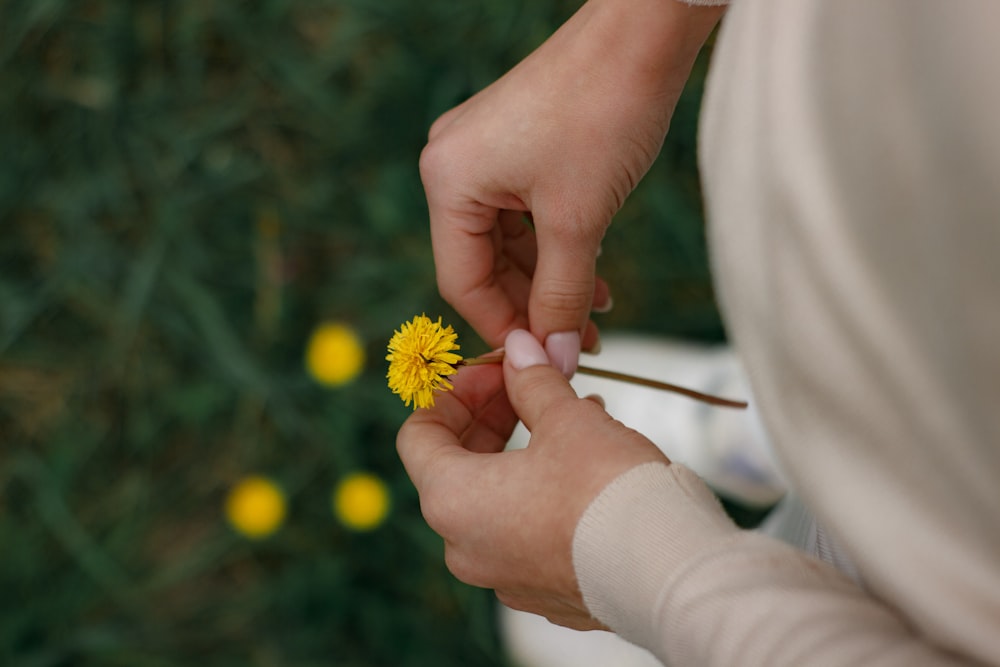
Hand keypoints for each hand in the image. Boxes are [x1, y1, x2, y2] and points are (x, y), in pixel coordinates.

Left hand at [396, 330, 669, 628]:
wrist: (667, 570)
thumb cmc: (607, 492)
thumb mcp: (566, 418)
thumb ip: (532, 381)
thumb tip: (519, 349)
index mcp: (452, 501)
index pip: (418, 436)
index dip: (454, 394)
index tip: (494, 372)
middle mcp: (466, 548)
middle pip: (455, 467)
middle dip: (491, 418)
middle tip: (528, 385)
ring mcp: (504, 576)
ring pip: (496, 498)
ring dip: (523, 450)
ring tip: (572, 413)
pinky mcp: (543, 591)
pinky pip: (527, 531)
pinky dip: (544, 491)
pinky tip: (588, 462)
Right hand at [420, 0, 724, 372]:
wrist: (640, 33)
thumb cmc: (604, 113)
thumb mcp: (579, 220)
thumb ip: (561, 295)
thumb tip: (552, 360)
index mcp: (449, 181)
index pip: (461, 281)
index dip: (503, 327)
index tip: (543, 360)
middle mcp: (454, 165)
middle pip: (483, 264)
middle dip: (533, 305)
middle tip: (577, 342)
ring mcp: (483, 153)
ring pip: (508, 243)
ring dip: (550, 280)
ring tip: (594, 313)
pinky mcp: (514, 146)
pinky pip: (524, 215)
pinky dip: (555, 246)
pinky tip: (590, 273)